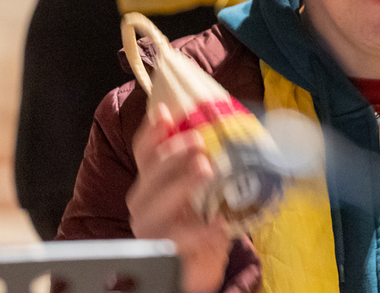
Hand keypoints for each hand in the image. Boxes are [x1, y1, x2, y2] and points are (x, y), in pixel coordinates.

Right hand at [128, 104, 230, 292]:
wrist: (199, 266)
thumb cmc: (201, 222)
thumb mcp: (206, 189)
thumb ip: (209, 164)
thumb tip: (235, 131)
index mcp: (152, 183)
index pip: (145, 153)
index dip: (152, 132)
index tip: (165, 113)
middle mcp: (144, 204)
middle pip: (150, 174)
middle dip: (172, 155)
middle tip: (198, 142)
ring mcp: (150, 230)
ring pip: (155, 207)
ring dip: (180, 185)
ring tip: (205, 169)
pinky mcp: (163, 255)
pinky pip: (177, 242)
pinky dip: (199, 232)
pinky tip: (219, 223)